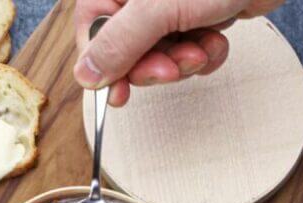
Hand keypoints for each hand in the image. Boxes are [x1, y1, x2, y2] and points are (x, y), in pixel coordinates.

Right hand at [74, 0, 284, 105]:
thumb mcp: (159, 8)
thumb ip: (119, 42)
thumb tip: (85, 76)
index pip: (93, 32)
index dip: (106, 68)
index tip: (119, 95)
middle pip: (127, 50)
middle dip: (154, 66)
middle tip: (173, 68)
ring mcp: (170, 6)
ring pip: (159, 54)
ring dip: (183, 62)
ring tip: (202, 47)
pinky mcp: (198, 15)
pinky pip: (188, 50)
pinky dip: (204, 54)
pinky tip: (217, 40)